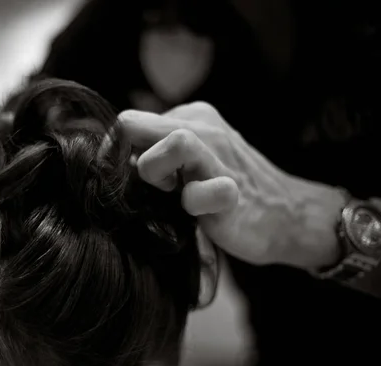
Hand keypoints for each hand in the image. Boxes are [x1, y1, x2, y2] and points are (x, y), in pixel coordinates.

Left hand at [118, 102, 344, 268]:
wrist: (286, 215)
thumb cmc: (223, 189)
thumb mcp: (187, 161)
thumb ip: (154, 153)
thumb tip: (112, 161)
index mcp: (189, 117)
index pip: (127, 123)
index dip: (114, 155)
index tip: (122, 180)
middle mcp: (204, 128)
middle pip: (133, 125)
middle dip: (123, 162)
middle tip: (144, 187)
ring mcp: (221, 157)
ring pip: (175, 142)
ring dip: (156, 173)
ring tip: (172, 194)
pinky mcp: (234, 191)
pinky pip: (211, 191)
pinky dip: (197, 204)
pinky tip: (199, 215)